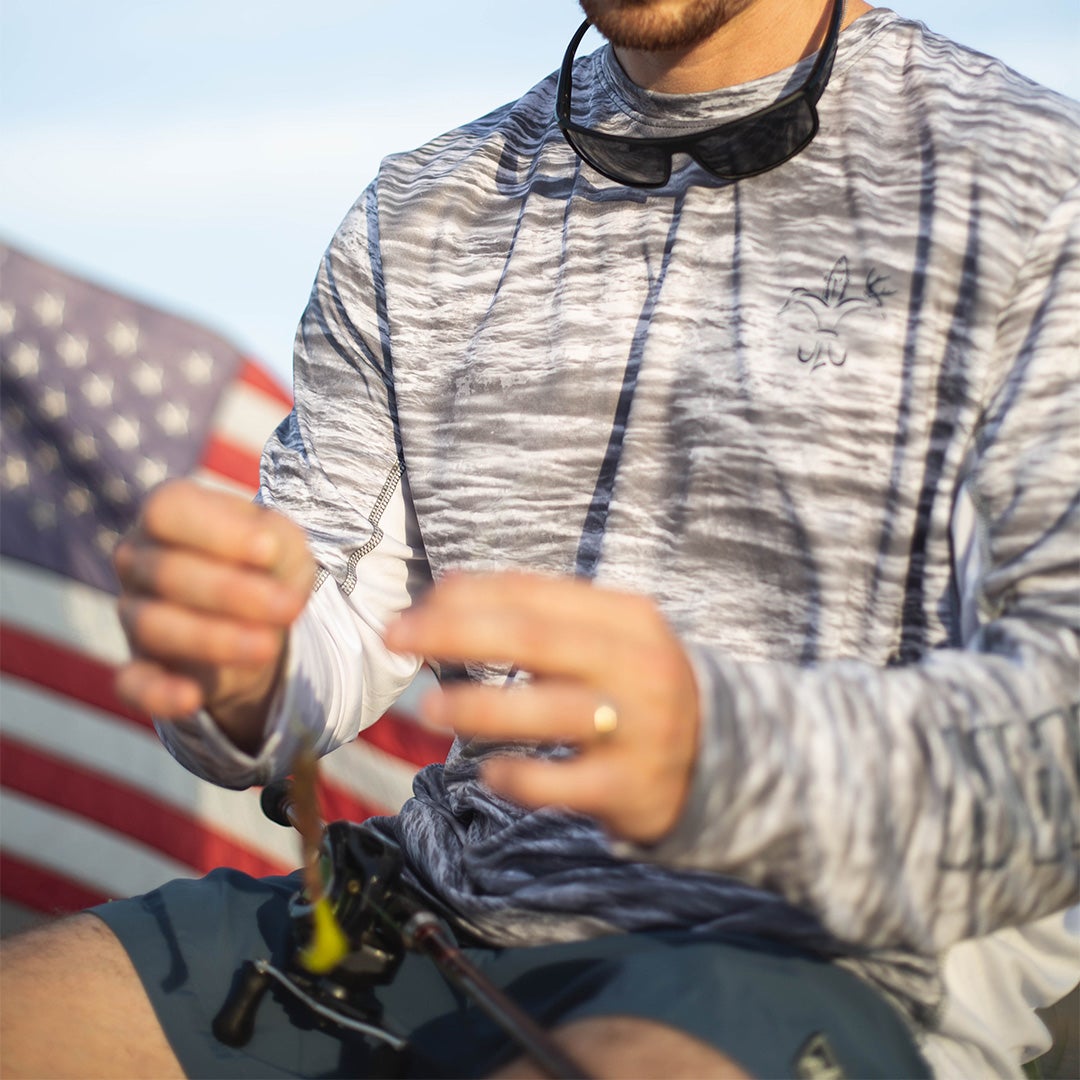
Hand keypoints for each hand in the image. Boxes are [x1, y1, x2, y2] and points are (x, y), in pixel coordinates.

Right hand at [113, 479, 314, 750]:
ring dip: (215, 639)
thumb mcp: (286, 542)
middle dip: (233, 593)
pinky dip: (157, 693)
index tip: (268, 551)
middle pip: (166, 571)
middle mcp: (139, 560)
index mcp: (168, 514)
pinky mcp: (141, 666)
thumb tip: (265, 550)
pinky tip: (191, 698)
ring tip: (268, 647)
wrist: (261, 620)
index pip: (167, 509)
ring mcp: (134, 613)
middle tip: (290, 608)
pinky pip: (133, 683)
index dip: (216, 531)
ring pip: (155, 625)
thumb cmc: (267, 565)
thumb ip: (278, 539)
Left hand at [384, 572, 699, 844]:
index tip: (415, 606)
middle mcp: (637, 666)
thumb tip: (446, 591)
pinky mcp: (630, 786)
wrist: (721, 756)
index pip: (535, 594)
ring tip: (429, 706)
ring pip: (545, 712)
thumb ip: (541, 613)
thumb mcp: (608, 637)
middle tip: (396, 637)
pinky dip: (516, 777)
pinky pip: (559, 783)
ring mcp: (638, 728)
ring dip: (477, 705)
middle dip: (455, 633)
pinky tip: (490, 773)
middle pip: (533, 639)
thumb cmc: (635, 685)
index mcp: (627, 618)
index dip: (468, 596)